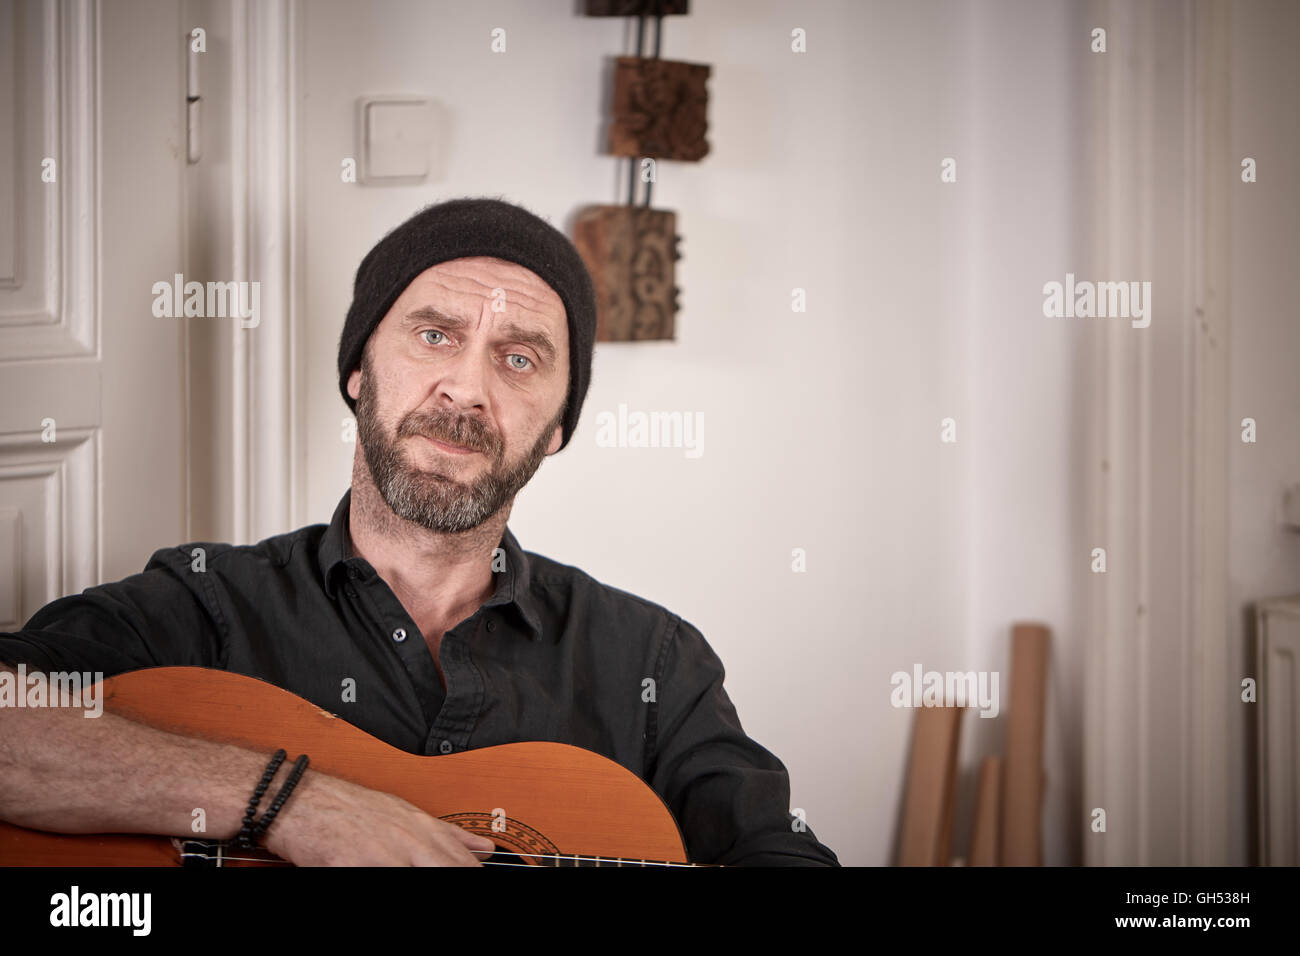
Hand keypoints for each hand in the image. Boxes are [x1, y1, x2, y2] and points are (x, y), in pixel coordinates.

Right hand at [261, 769, 495, 865]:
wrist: (300, 800)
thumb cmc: (349, 808)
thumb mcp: (404, 813)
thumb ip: (446, 833)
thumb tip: (484, 849)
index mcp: (422, 827)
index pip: (462, 862)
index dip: (471, 872)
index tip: (480, 877)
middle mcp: (407, 840)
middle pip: (448, 868)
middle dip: (459, 876)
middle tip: (470, 883)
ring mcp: (381, 855)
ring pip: (421, 872)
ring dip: (433, 878)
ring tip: (417, 876)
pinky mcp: (353, 867)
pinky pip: (381, 879)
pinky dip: (392, 879)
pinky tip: (393, 877)